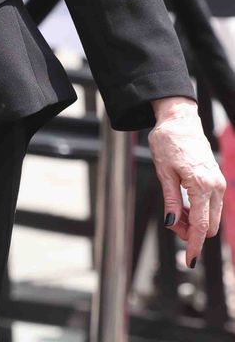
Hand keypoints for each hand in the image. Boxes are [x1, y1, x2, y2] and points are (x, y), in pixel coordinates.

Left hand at [149, 96, 225, 267]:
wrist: (180, 121)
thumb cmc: (167, 142)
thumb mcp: (163, 172)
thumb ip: (170, 200)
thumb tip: (172, 224)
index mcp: (200, 185)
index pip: (201, 225)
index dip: (194, 244)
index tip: (189, 261)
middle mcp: (215, 187)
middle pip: (209, 226)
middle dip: (191, 232)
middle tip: (171, 221)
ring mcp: (219, 184)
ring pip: (212, 218)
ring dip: (195, 222)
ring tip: (175, 210)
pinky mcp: (218, 181)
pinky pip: (213, 207)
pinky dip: (199, 211)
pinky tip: (183, 204)